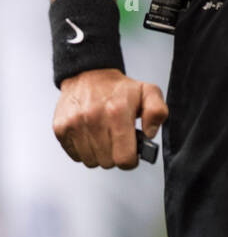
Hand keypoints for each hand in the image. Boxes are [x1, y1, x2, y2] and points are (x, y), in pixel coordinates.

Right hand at [53, 69, 167, 169]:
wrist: (89, 74)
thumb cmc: (118, 88)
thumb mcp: (147, 92)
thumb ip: (157, 112)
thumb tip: (150, 134)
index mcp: (117, 112)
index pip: (124, 158)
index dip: (131, 160)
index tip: (131, 152)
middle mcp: (94, 118)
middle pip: (108, 162)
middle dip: (115, 154)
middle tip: (117, 139)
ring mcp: (75, 124)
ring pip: (91, 161)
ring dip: (99, 153)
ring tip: (104, 136)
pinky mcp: (60, 128)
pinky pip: (75, 156)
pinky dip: (84, 150)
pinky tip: (90, 135)